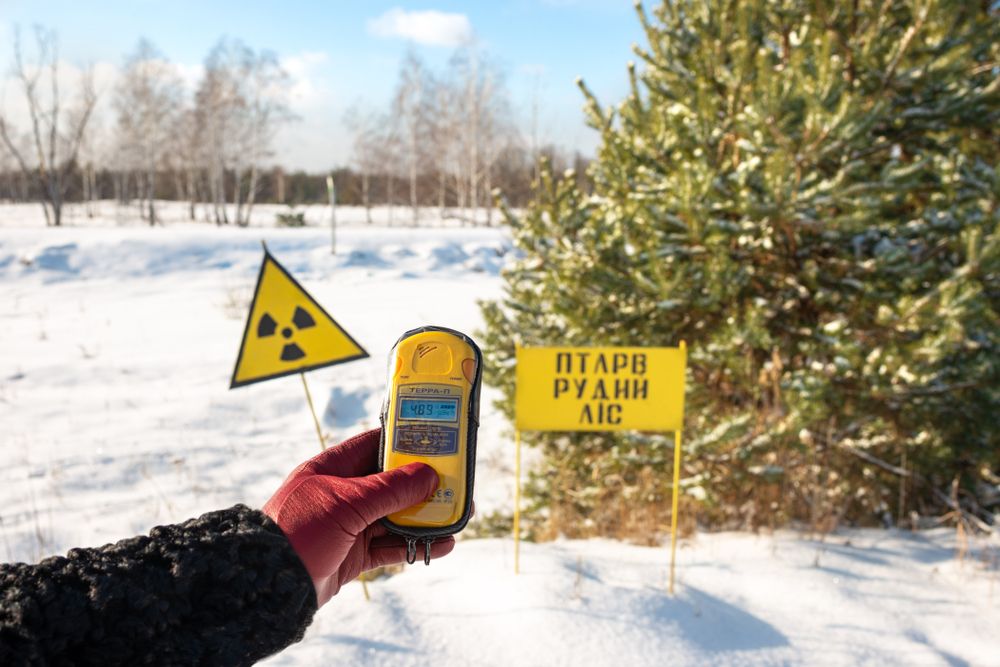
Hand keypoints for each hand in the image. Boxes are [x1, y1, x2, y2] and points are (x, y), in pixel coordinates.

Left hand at [262, 428, 455, 605]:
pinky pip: (392, 546)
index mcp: (333, 468)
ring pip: (396, 516)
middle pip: (392, 482)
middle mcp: (342, 493)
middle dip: (425, 484)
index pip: (375, 445)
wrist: (267, 584)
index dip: (406, 441)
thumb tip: (429, 474)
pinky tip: (442, 544)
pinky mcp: (353, 554)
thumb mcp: (347, 503)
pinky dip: (416, 545)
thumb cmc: (298, 531)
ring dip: (426, 516)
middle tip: (457, 482)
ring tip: (458, 515)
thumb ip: (390, 489)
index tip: (438, 440)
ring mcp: (349, 525)